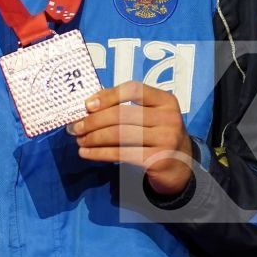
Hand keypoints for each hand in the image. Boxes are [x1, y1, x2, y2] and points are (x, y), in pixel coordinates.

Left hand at [68, 81, 194, 195]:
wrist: (180, 167)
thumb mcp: (151, 116)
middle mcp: (168, 118)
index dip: (108, 95)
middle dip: (93, 121)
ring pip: (119, 134)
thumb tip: (89, 106)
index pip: (133, 90)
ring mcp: (165, 139)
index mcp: (165, 100)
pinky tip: (86, 153)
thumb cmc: (158, 136)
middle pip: (122, 114)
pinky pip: (121, 154)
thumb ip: (127, 108)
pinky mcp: (156, 160)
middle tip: (75, 127)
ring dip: (93, 137)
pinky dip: (99, 153)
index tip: (88, 105)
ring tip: (79, 140)